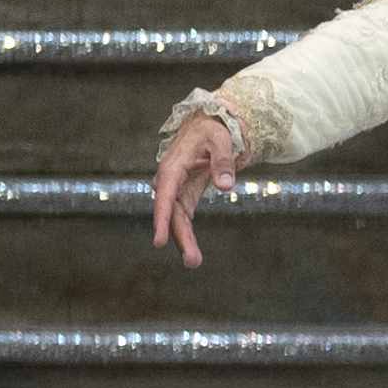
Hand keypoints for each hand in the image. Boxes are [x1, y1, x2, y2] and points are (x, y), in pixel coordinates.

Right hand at [148, 111, 238, 268]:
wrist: (205, 126)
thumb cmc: (211, 131)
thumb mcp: (220, 141)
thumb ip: (223, 162)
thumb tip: (227, 187)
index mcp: (172, 168)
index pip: (165, 197)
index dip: (161, 220)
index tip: (159, 242)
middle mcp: (169, 182)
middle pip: (171, 214)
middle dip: (180, 238)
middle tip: (192, 261)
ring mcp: (175, 191)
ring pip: (176, 219)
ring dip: (184, 240)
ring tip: (193, 262)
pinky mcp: (184, 195)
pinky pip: (183, 217)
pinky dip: (186, 233)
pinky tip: (192, 251)